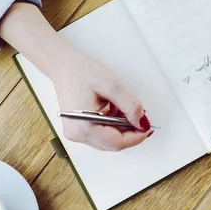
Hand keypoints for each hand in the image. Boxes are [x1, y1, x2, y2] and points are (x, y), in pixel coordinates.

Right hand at [0, 2, 152, 150]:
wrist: (62, 65)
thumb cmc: (81, 72)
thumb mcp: (111, 85)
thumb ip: (130, 105)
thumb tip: (142, 122)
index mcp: (84, 127)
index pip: (116, 143)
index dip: (136, 137)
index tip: (147, 127)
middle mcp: (77, 135)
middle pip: (113, 144)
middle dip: (130, 132)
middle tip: (141, 116)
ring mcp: (76, 134)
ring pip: (108, 140)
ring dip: (121, 128)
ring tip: (123, 107)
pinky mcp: (78, 129)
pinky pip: (101, 134)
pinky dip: (113, 124)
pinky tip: (113, 109)